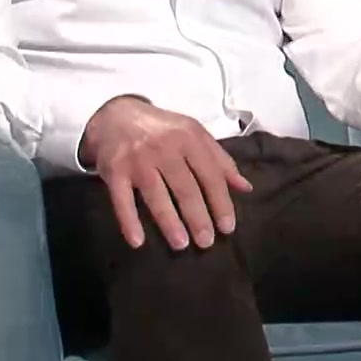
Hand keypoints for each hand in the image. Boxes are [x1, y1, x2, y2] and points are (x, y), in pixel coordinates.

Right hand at [79, 94, 253, 249]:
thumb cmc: (164, 131)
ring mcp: (138, 160)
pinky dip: (129, 221)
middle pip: (185, 188)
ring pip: (156, 195)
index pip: (210, 174)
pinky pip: (122, 200)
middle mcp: (165, 148)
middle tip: (206, 242)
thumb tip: (245, 187)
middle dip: (198, 217)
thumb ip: (221, 161)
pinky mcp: (114, 171)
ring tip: (181, 244)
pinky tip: (137, 241)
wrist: (117, 115)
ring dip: (169, 222)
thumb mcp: (195, 135)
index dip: (221, 202)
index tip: (228, 228)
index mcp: (189, 138)